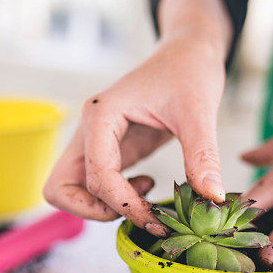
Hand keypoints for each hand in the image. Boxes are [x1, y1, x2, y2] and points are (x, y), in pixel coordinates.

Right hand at [43, 0, 233, 235]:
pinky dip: (114, 198)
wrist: (187, 53)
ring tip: (146, 200)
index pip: (96, 175)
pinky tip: (147, 186)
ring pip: (71, 189)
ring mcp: (93, 141)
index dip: (123, 204)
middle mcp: (89, 129)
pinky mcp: (107, 150)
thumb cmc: (189, 71)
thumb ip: (203, 156)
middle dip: (95, 211)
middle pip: (61, 188)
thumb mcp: (200, 112)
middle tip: (139, 212)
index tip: (157, 220)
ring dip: (102, 207)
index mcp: (101, 115)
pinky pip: (94, 185)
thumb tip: (211, 198)